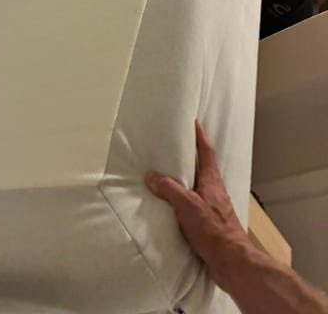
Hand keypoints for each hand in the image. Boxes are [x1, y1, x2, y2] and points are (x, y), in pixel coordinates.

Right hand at [145, 121, 251, 288]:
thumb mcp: (187, 205)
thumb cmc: (213, 229)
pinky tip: (171, 205)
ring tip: (168, 173)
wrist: (231, 261)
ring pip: (197, 186)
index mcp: (212, 181)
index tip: (193, 122)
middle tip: (175, 146)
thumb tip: (151, 176)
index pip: (206, 152)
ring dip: (185, 179)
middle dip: (190, 156)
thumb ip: (169, 189)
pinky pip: (193, 204)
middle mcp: (214, 190)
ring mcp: (213, 207)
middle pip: (203, 167)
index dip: (200, 136)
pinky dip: (182, 199)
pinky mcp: (209, 223)